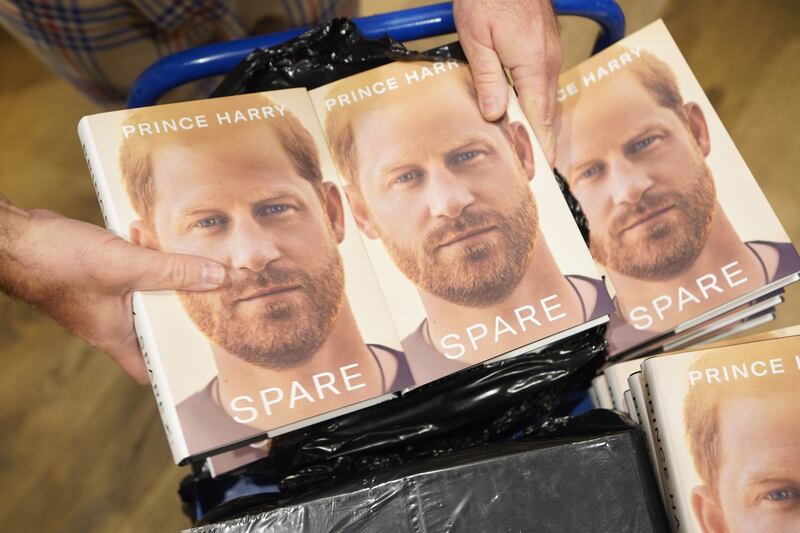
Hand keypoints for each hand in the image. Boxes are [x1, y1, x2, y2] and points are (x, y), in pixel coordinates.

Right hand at [0, 198, 225, 383]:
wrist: (13, 238)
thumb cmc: (58, 262)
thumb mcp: (127, 266)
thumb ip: (174, 272)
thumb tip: (217, 277)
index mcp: (115, 336)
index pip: (149, 369)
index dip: (174, 366)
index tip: (199, 353)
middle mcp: (109, 322)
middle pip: (157, 322)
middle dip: (179, 301)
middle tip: (201, 285)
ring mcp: (102, 299)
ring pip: (146, 289)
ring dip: (160, 268)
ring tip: (167, 246)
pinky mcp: (96, 275)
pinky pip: (130, 269)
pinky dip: (140, 252)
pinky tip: (141, 232)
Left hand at [454, 0, 561, 163]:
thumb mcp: (477, 38)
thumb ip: (487, 78)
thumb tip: (494, 114)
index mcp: (534, 65)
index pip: (540, 118)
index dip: (540, 146)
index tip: (539, 170)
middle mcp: (548, 60)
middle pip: (547, 112)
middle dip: (541, 142)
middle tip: (534, 170)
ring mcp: (549, 51)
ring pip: (546, 97)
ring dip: (538, 123)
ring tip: (529, 150)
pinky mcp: (544, 44)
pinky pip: (543, 82)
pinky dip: (536, 102)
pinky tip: (524, 113)